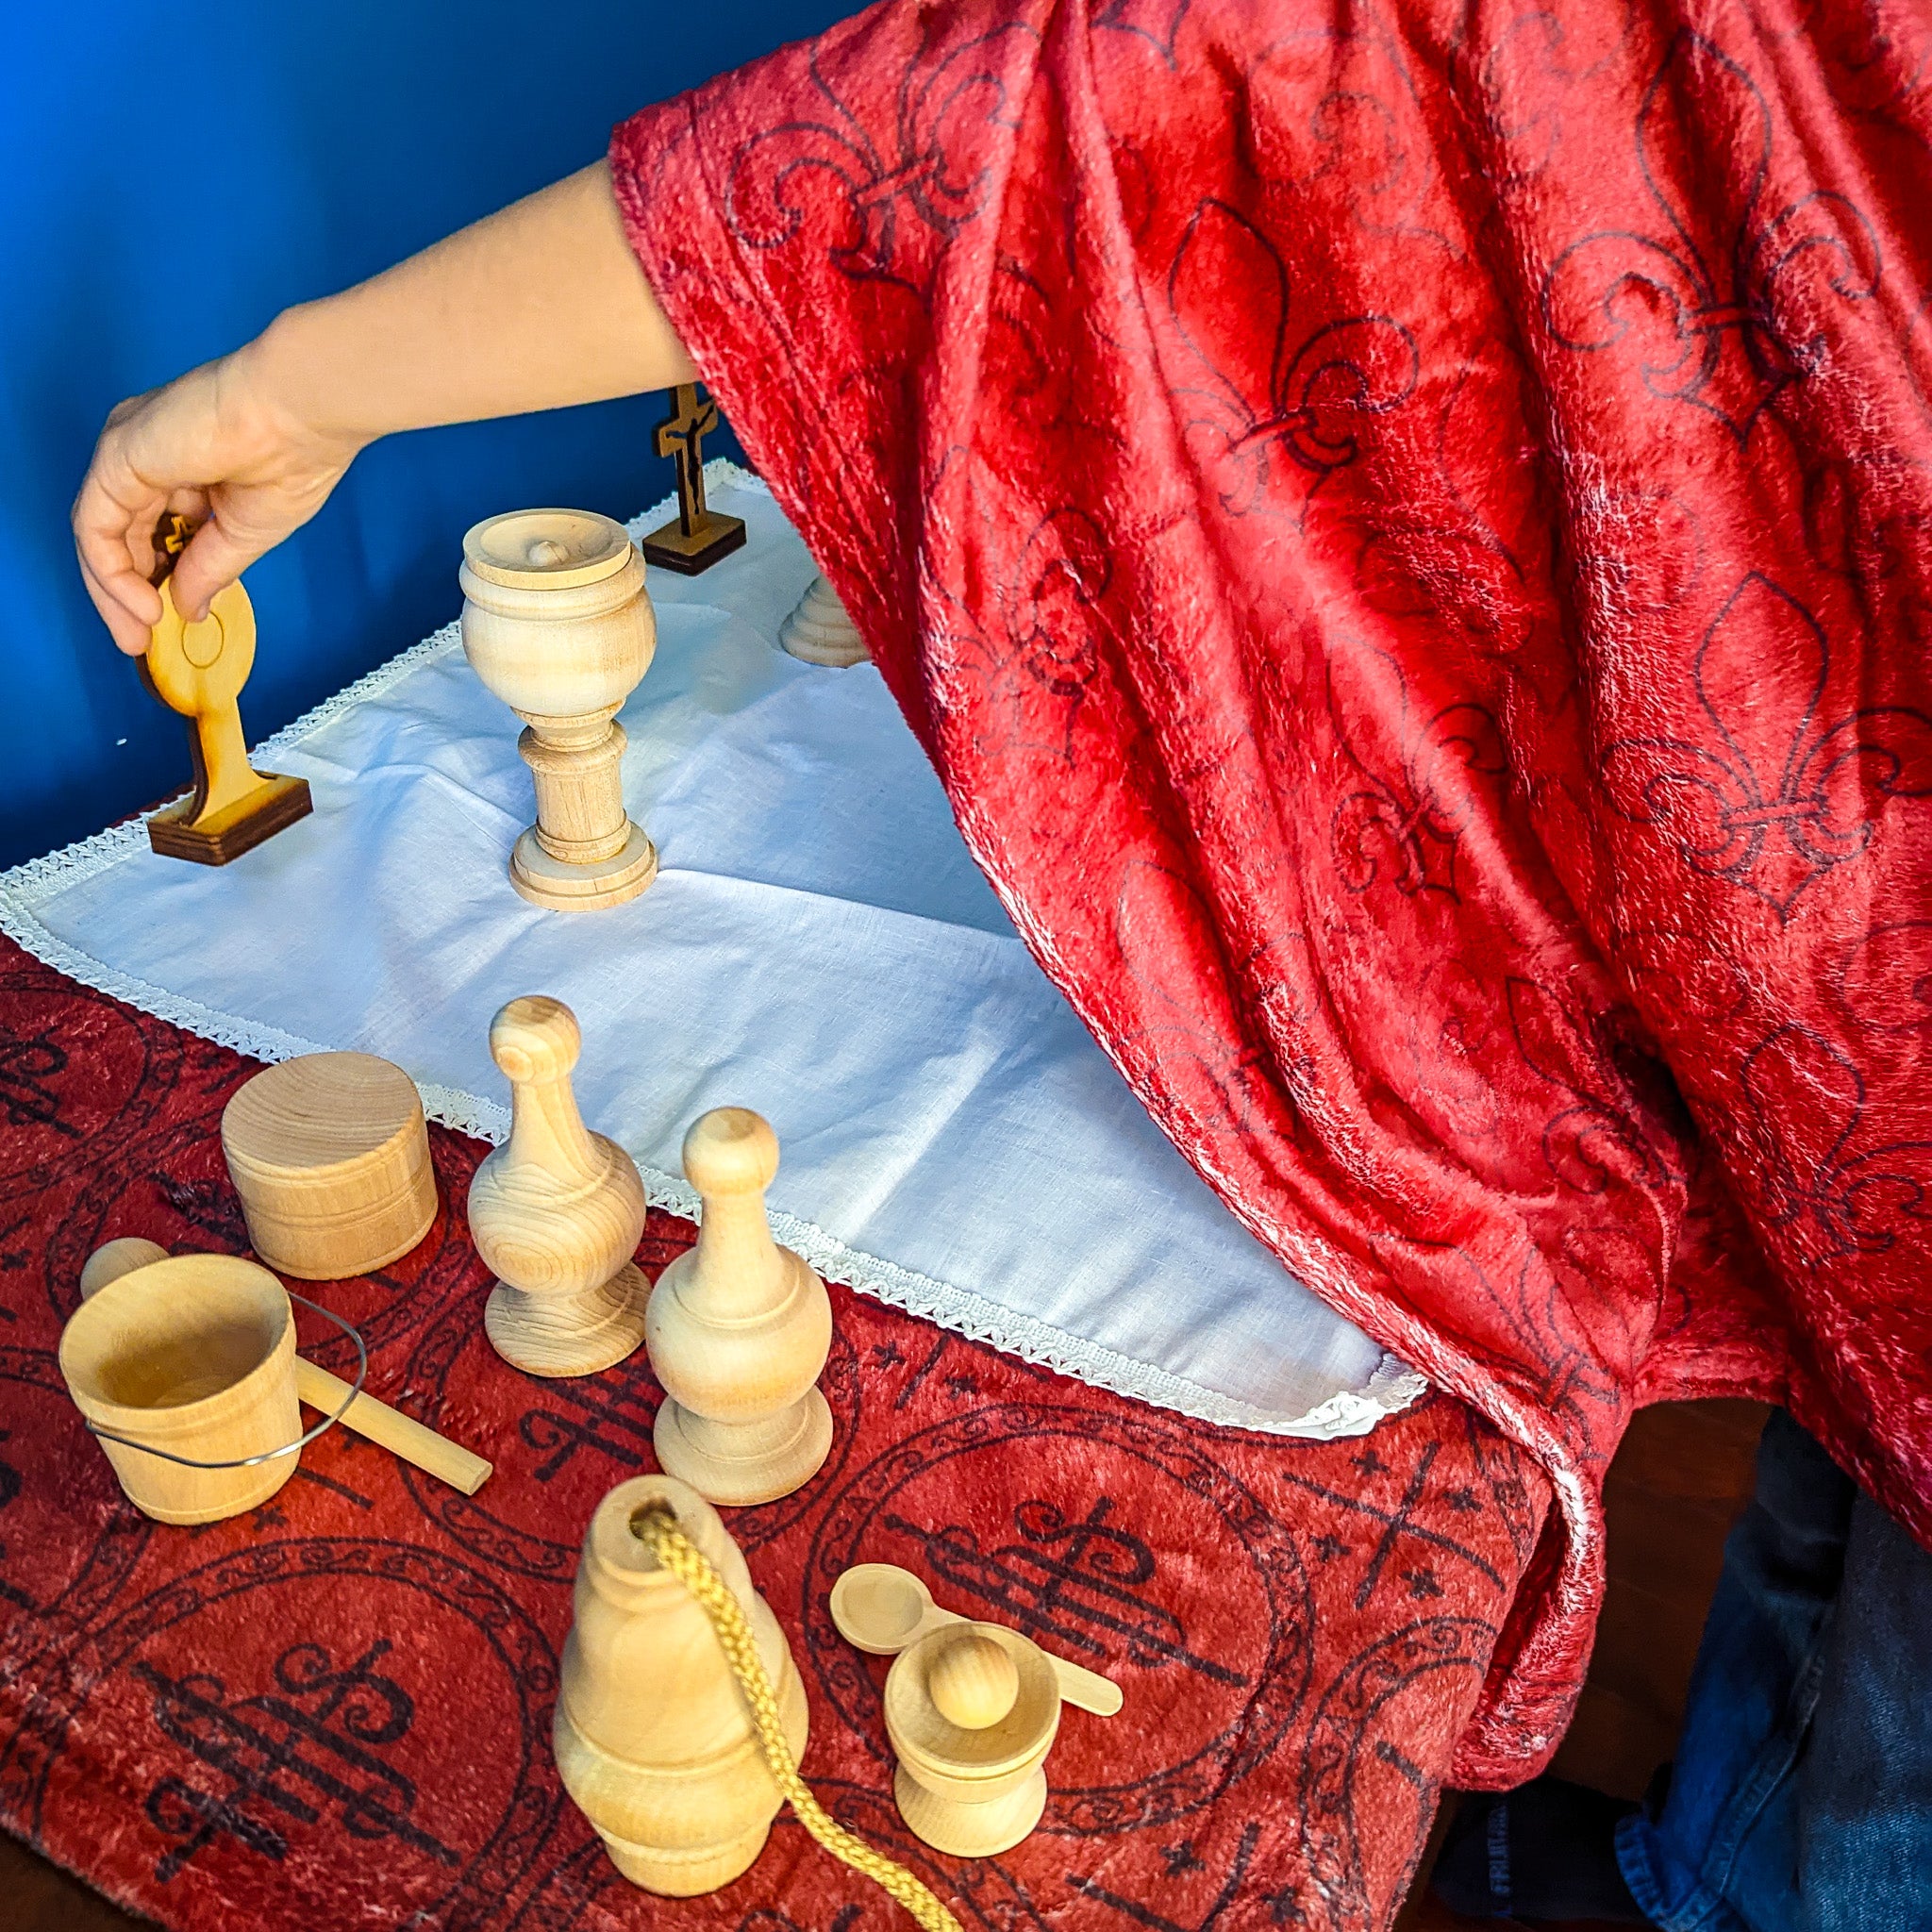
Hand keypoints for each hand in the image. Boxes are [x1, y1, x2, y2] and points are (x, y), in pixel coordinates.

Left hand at [72, 338, 363, 653]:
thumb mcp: (245, 534)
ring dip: (114, 591)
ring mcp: (129, 455)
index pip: (147, 532)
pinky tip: (140, 601)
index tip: (162, 626)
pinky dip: (112, 571)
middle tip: (138, 640)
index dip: (153, 582)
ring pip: (101, 535)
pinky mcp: (118, 458)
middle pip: (118, 536)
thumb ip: (208, 569)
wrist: (299, 415)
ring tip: (140, 630)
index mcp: (182, 468)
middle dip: (124, 594)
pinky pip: (97, 526)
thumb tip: (188, 609)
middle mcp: (148, 457)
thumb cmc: (293, 458)